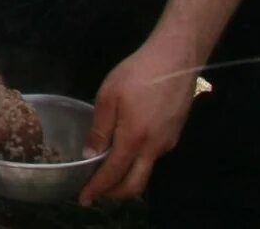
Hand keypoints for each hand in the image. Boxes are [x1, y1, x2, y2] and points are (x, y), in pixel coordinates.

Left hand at [81, 37, 202, 203]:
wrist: (176, 60)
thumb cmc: (138, 73)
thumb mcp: (109, 96)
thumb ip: (100, 128)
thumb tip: (90, 155)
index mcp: (134, 139)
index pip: (113, 174)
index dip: (97, 189)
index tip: (83, 199)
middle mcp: (155, 148)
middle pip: (135, 184)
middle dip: (114, 194)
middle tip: (96, 192)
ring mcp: (168, 143)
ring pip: (146, 171)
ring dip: (126, 178)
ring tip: (106, 171)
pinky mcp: (174, 134)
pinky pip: (153, 157)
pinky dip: (137, 162)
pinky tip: (125, 149)